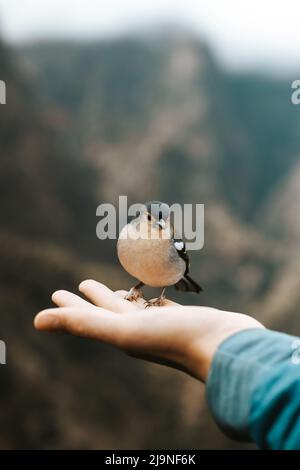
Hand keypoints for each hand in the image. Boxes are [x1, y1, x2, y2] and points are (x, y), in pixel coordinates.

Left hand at [34, 280, 263, 380]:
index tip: (56, 293)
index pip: (89, 317)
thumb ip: (84, 324)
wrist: (228, 348)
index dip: (70, 306)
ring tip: (120, 288)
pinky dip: (152, 298)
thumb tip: (35, 321)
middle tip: (81, 283)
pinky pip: (161, 306)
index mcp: (122, 334)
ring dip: (123, 297)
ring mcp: (162, 325)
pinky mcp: (184, 319)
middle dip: (94, 298)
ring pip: (136, 307)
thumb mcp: (125, 331)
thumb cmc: (178, 339)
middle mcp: (139, 331)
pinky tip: (155, 294)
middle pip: (109, 310)